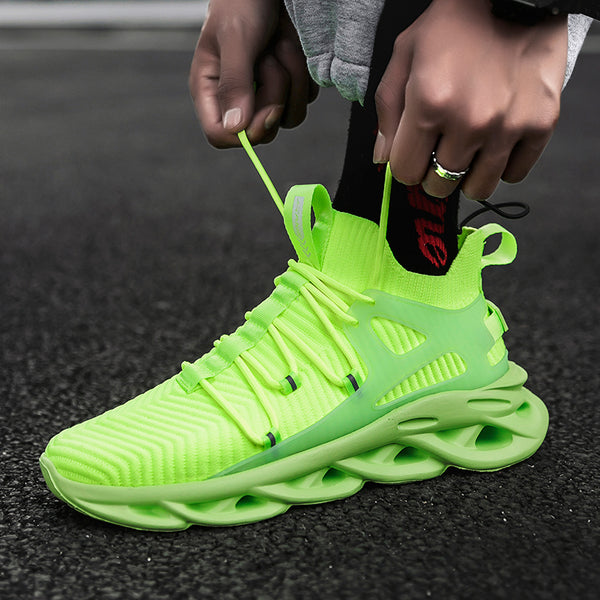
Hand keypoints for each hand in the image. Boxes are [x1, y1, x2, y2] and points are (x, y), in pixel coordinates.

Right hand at [189, 0, 318, 147]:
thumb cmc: (242, 3)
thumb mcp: (236, 39)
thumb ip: (234, 83)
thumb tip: (235, 128)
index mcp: (211, 90)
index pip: (219, 135)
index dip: (243, 134)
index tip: (263, 112)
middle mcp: (237, 100)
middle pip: (262, 131)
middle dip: (273, 96)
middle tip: (269, 59)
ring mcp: (265, 96)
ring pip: (288, 117)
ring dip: (292, 78)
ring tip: (278, 45)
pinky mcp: (288, 89)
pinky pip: (304, 99)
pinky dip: (304, 72)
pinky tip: (289, 46)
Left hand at [373, 0, 567, 199]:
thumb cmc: (455, 25)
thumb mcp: (405, 56)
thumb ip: (388, 111)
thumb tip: (383, 160)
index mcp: (430, 104)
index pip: (405, 172)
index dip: (405, 164)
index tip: (413, 153)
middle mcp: (470, 121)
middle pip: (439, 185)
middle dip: (433, 171)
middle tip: (440, 149)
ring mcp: (508, 126)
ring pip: (478, 189)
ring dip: (467, 175)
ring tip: (468, 149)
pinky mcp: (541, 125)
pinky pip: (514, 174)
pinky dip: (503, 166)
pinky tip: (495, 142)